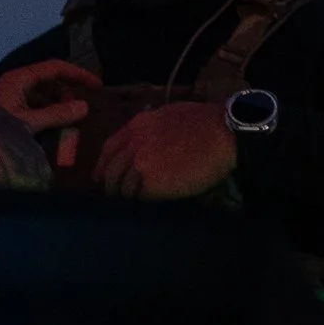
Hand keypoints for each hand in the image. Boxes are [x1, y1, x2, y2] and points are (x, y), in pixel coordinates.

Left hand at [0, 57, 96, 135]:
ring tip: (70, 122)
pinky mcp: (8, 111)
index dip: (77, 74)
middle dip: (67, 93)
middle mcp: (15, 84)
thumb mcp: (29, 122)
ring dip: (57, 106)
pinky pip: (34, 107)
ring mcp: (11, 97)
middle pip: (49, 81)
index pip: (54, 68)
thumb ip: (57, 115)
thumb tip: (84, 107)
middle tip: (80, 110)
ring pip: (42, 95)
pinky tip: (54, 128)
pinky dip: (47, 114)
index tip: (96, 86)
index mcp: (19, 79)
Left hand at [96, 99, 237, 199]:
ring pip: (121, 188)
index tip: (103, 175)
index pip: (109, 148)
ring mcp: (139, 165)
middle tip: (112, 197)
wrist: (221, 134)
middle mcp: (132, 144)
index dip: (104, 164)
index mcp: (137, 126)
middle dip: (109, 185)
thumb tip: (150, 139)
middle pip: (110, 170)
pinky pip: (137, 198)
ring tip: (129, 207)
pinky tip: (144, 209)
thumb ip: (153, 128)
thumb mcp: (170, 115)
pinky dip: (138, 204)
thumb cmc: (206, 122)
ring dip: (124, 198)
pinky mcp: (150, 184)